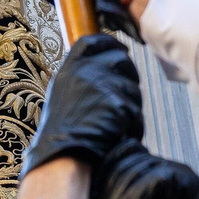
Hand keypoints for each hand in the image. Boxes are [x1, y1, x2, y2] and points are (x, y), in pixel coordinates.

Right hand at [24, 34, 143, 173]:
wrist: (63, 156)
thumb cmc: (62, 132)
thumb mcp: (62, 94)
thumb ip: (81, 77)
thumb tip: (103, 63)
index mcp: (70, 68)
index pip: (95, 42)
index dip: (110, 44)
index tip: (119, 51)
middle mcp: (86, 72)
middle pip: (121, 59)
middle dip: (128, 75)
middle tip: (123, 94)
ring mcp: (102, 86)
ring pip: (133, 87)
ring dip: (130, 105)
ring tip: (114, 124)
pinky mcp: (118, 104)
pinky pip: (136, 111)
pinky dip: (132, 125)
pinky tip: (118, 135)